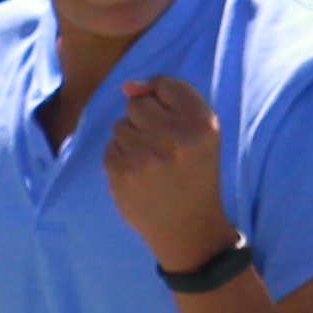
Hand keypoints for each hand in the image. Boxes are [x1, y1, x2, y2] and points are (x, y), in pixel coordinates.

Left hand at [98, 74, 236, 275]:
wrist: (188, 227)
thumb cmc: (194, 170)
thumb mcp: (200, 129)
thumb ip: (169, 95)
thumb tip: (127, 86)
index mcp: (202, 122)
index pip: (167, 85)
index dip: (166, 104)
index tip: (176, 127)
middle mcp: (175, 136)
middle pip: (137, 103)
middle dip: (145, 121)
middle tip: (163, 150)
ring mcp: (145, 156)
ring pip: (120, 125)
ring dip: (132, 141)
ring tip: (152, 165)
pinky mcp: (122, 174)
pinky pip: (110, 148)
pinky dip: (121, 160)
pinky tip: (139, 177)